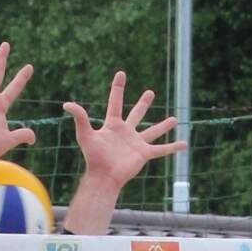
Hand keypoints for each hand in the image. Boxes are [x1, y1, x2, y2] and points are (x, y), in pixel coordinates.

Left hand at [64, 72, 183, 194]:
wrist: (103, 176)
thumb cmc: (93, 157)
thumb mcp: (85, 134)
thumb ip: (80, 117)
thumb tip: (67, 104)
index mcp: (113, 125)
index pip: (116, 102)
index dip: (118, 88)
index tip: (121, 74)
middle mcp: (126, 132)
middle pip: (137, 114)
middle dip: (143, 104)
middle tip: (150, 92)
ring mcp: (136, 143)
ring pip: (152, 131)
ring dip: (163, 126)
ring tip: (174, 119)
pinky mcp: (144, 154)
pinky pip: (161, 149)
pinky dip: (173, 147)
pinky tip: (184, 144)